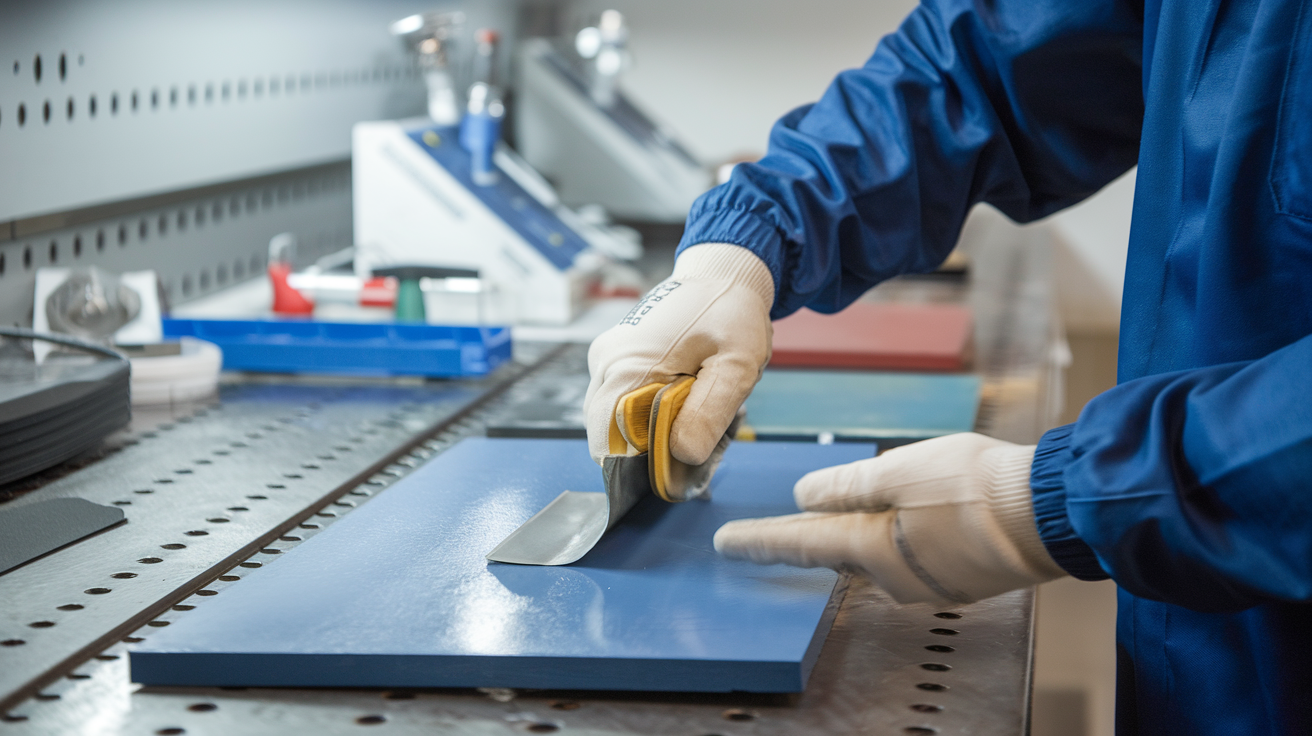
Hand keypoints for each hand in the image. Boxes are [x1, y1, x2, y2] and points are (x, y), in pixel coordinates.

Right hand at [585, 243, 773, 465]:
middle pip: (611, 436)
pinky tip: (686, 397)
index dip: (640, 465)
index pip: (607, 443)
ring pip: (617, 422)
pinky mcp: (616, 360)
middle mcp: (605, 363)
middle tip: (702, 434)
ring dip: (654, 431)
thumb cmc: (730, 313)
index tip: (682, 463)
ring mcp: (607, 360)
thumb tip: (684, 455)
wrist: (722, 274)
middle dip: (653, 449)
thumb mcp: (736, 366)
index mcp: (626, 365)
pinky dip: (651, 413)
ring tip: (697, 408)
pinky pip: (624, 403)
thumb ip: (710, 412)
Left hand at [714, 433, 1067, 603]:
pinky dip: (898, 537)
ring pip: (876, 553)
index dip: (758, 541)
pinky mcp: (957, 580)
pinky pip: (911, 557)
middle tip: (783, 523)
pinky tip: (912, 516)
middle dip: (812, 534)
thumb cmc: (974, 487)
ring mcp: (926, 584)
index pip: (798, 544)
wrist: (1048, 514)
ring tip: (858, 505)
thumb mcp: (899, 471)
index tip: (725, 544)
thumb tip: (804, 496)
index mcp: (870, 547)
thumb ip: (846, 487)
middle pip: (837, 550)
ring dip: (861, 531)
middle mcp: (892, 576)